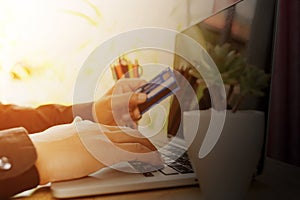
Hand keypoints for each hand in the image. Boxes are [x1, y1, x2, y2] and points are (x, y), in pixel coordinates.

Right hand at [30, 118, 161, 183]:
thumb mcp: (67, 134)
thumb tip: (81, 134)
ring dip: (148, 148)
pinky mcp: (104, 156)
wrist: (40, 153)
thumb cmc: (48, 146)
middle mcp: (101, 132)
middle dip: (144, 140)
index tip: (140, 138)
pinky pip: (131, 153)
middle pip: (130, 133)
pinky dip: (145, 156)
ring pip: (134, 140)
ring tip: (157, 155)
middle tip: (154, 147)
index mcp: (93, 127)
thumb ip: (79, 133)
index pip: (119, 128)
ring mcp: (104, 142)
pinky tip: (153, 160)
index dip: (133, 133)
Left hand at [93, 78, 146, 127]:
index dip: (147, 91)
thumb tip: (144, 97)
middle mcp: (129, 93)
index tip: (146, 100)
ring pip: (142, 109)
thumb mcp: (112, 102)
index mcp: (125, 85)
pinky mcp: (130, 114)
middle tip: (133, 112)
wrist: (95, 121)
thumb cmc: (100, 108)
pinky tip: (123, 120)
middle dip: (139, 107)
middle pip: (144, 98)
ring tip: (123, 116)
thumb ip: (128, 98)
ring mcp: (130, 104)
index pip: (143, 84)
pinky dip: (132, 121)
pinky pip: (138, 118)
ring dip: (134, 115)